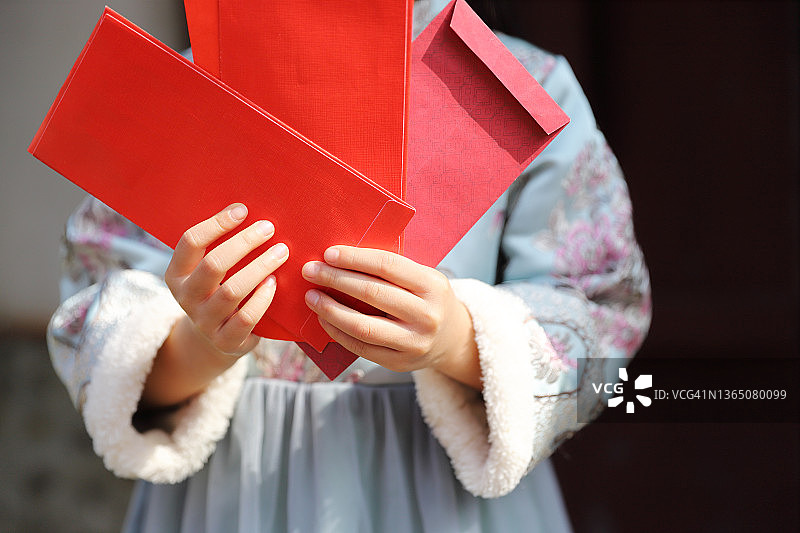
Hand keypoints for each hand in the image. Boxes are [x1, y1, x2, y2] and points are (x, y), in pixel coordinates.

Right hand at [164, 203, 288, 356]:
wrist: (218, 339)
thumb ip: (220, 246)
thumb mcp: (209, 271)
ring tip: (281, 252)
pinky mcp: (226, 341)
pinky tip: (274, 282)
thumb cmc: (219, 291)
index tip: (243, 210)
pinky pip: (246, 317)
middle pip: (214, 264)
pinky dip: (262, 297)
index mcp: (177, 274)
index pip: (191, 242)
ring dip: (259, 267)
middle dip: (244, 242)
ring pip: (232, 291)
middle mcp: (186, 298)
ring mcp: (205, 321)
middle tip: (269, 228)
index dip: (217, 224)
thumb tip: (246, 209)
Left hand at [301, 246, 480, 388]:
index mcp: (433, 285)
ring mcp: (414, 342)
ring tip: (311, 297)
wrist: (451, 338)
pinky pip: (361, 347)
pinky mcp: (399, 362)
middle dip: (335, 279)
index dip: (355, 258)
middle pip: (372, 293)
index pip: (387, 266)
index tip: (328, 253)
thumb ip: (391, 270)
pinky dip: (337, 332)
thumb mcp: (422, 278)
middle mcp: (427, 315)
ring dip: (330, 309)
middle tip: (310, 270)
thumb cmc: (427, 299)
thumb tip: (339, 257)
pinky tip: (324, 318)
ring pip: (363, 326)